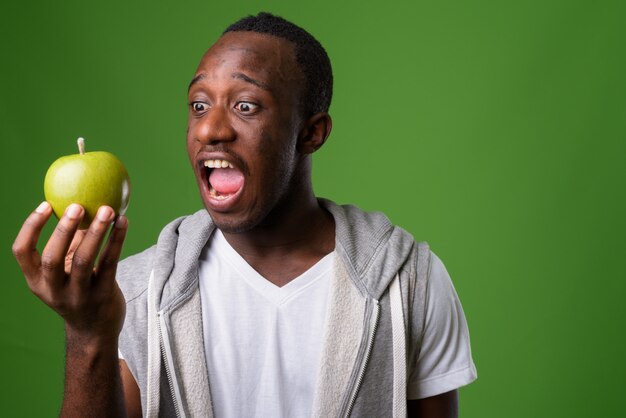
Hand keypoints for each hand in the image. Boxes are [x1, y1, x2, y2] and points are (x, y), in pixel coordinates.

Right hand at [12, 202, 128, 346]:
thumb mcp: (66, 271)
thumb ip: (70, 242)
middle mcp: (52, 290)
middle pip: (51, 257)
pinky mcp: (102, 296)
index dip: (31, 227)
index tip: (46, 205)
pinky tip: (123, 222)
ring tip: (108, 209)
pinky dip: (116, 241)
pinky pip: (109, 264)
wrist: (95, 331)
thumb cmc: (78, 290)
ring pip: (83, 260)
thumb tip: (82, 201)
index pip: (21, 252)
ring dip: (96, 232)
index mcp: (36, 281)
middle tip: (77, 205)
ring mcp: (77, 296)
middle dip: (64, 230)